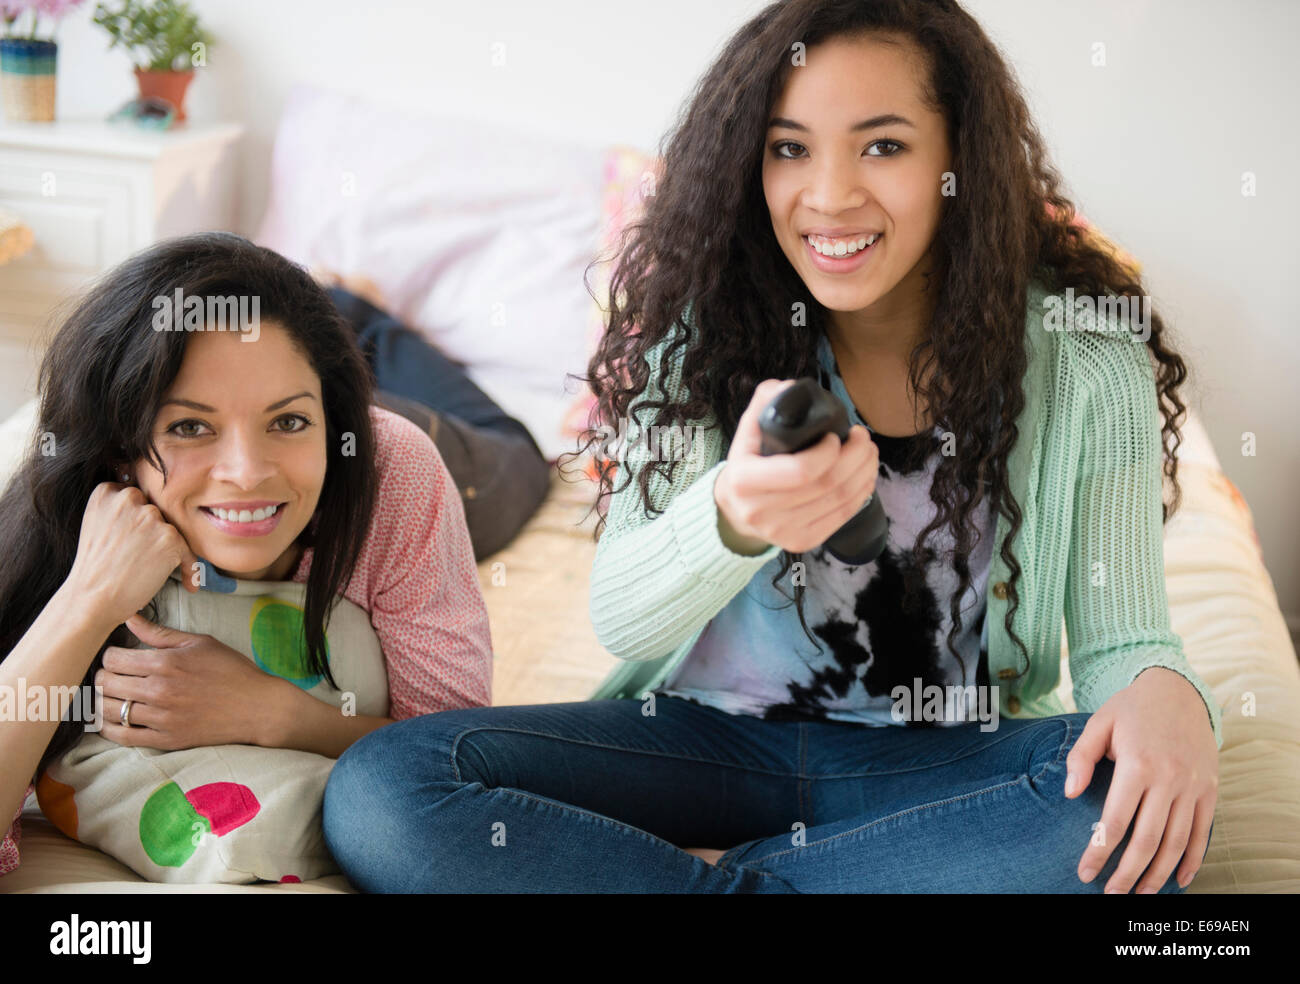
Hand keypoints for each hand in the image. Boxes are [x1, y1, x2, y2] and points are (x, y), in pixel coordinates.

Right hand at [63, 480, 200, 627]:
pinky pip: (187, 551)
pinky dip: (189, 569)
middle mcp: (129, 498)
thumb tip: (151, 508)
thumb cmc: (93, 570)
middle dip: (151, 533)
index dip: (136, 520)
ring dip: (168, 550)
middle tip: (142, 558)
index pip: (134, 497)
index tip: (136, 539)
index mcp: (106, 493)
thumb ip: (118, 511)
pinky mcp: (169, 537)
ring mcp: (151, 517)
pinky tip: (188, 584)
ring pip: (170, 530)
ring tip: (154, 572)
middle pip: (154, 512)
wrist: (91, 598)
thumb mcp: (95, 526)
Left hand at [96, 613, 278, 749]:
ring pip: (108, 709)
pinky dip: (109, 727)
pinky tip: (112, 719)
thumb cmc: (232, 670)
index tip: (118, 657)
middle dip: (103, 676)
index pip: (113, 658)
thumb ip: (160, 633)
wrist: (258, 707)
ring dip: (103, 701)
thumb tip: (129, 618)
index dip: (110, 655)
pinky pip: (121, 735)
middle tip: (112, 675)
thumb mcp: (200, 643)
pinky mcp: (165, 739)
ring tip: (112, 695)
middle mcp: (159, 690)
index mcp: (166, 662)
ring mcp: (161, 717)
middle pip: (105, 682)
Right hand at [714, 379, 877, 553]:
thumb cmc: (747, 464)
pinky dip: (861, 494)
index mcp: (745, 481)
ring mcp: (782, 532)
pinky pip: (841, 517)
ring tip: (869, 452)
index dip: (828, 452)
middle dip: (855, 457)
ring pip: (838, 501)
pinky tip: (865, 477)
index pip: (800, 470)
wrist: (734, 511)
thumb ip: (765, 403)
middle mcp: (761, 512)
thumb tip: (790, 388)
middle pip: (826, 485)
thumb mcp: (746, 431)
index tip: (836, 435)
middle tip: (863, 438)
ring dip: (863, 473)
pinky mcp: (801, 542)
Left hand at [1065, 666, 1218, 892]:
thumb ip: (1080, 758)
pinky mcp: (1210, 789)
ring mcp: (1193, 786)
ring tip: (1139, 894)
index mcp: (1137, 765)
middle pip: (1148, 840)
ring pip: (1177, 842)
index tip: (1085, 872)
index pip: (1115, 820)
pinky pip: (1203, 832)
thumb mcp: (1098, 723)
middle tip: (1110, 894)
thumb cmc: (1131, 708)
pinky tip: (1179, 880)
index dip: (1099, 851)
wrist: (1178, 689)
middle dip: (1127, 873)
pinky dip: (1193, 859)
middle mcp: (1169, 779)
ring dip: (1159, 873)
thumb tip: (1068, 794)